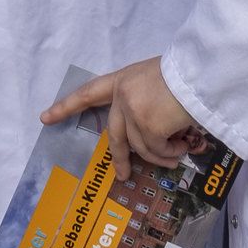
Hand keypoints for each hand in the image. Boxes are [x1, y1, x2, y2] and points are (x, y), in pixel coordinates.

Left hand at [42, 58, 202, 180]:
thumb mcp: (157, 79)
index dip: (67, 106)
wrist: (201, 73)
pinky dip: (171, 153)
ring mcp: (132, 113)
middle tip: (122, 175)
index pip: (88, 93)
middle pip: (114, 135)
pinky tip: (182, 147)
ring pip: (140, 147)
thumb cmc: (186, 73)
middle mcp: (122, 97)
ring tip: (177, 154)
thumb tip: (148, 123)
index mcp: (122, 80)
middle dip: (118, 158)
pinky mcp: (147, 127)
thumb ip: (144, 97)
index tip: (46, 117)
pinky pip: (157, 151)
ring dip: (160, 156)